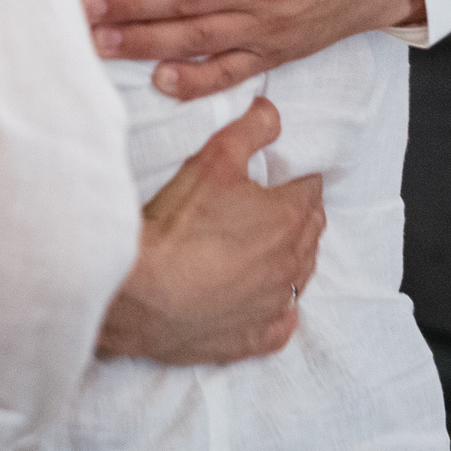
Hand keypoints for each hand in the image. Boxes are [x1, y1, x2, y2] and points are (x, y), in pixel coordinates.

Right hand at [95, 98, 324, 364]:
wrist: (139, 292)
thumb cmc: (177, 224)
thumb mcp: (213, 160)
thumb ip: (250, 131)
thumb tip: (272, 113)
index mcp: (289, 218)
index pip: (311, 189)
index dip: (296, 177)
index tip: (279, 174)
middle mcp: (291, 265)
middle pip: (310, 233)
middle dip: (297, 215)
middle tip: (270, 204)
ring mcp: (274, 305)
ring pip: (299, 277)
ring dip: (289, 259)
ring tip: (264, 246)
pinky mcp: (253, 338)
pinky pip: (280, 325)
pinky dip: (277, 312)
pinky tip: (264, 302)